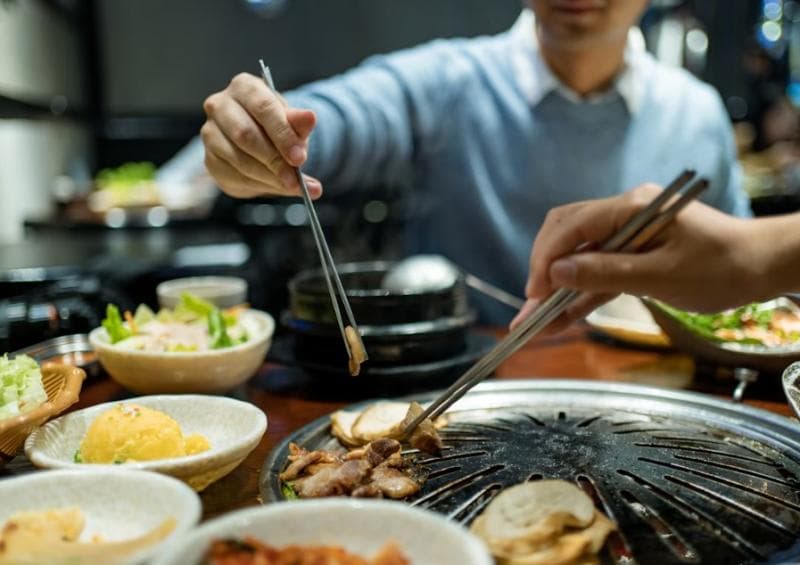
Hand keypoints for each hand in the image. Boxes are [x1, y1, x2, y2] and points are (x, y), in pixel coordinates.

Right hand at [201, 73, 321, 198]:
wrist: (258, 142)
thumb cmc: (275, 126)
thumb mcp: (291, 122)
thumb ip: (299, 122)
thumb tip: (310, 117)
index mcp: (244, 87)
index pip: (263, 108)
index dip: (282, 134)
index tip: (299, 158)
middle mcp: (220, 105)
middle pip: (245, 134)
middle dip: (274, 160)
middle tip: (295, 179)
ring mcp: (210, 133)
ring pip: (239, 159)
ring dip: (269, 177)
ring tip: (291, 185)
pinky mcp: (209, 159)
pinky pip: (234, 176)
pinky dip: (258, 185)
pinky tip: (274, 185)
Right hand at [511, 184, 767, 330]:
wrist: (763, 266)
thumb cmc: (722, 268)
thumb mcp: (661, 276)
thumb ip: (605, 273)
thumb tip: (557, 274)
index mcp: (632, 207)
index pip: (571, 226)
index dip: (546, 259)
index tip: (534, 294)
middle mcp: (625, 213)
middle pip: (566, 234)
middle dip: (543, 271)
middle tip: (532, 307)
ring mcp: (628, 232)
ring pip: (578, 255)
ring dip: (558, 287)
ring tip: (536, 321)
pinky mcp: (634, 253)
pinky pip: (598, 271)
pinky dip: (581, 294)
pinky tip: (562, 318)